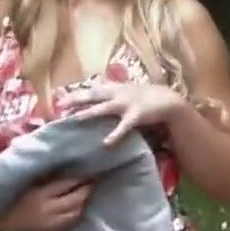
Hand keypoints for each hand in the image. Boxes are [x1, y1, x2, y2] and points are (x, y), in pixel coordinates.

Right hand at [0, 176, 91, 230]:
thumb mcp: (26, 177)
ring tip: (85, 190)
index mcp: (40, 193)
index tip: (91, 167)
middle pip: (77, 198)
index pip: (68, 183)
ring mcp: (49, 223)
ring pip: (76, 211)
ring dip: (83, 201)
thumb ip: (45, 170)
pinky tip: (77, 205)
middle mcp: (47, 210)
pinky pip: (70, 223)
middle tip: (92, 178)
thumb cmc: (10, 191)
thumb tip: (66, 159)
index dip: (81, 176)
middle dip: (86, 188)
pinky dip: (76, 213)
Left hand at [58, 82, 185, 145]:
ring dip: (89, 113)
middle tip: (60, 105)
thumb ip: (115, 93)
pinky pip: (123, 127)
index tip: (61, 98)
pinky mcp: (136, 116)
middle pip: (94, 95)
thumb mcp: (130, 91)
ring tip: (75, 118)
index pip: (93, 89)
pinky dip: (115, 134)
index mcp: (117, 88)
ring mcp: (127, 104)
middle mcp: (119, 93)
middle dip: (77, 99)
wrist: (169, 101)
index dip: (78, 93)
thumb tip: (99, 95)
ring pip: (104, 108)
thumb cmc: (149, 97)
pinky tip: (106, 142)